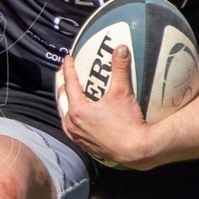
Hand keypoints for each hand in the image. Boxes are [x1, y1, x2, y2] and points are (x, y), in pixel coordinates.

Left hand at [58, 51, 157, 168]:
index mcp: (77, 110)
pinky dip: (73, 119)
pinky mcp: (84, 145)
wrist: (136, 150)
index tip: (68, 58)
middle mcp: (72, 124)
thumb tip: (121, 48)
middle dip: (63, 85)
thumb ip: (120, 69)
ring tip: (69, 95)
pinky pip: (73, 128)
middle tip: (65, 74)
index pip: (69, 84)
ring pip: (66, 115)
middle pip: (63, 100)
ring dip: (67, 103)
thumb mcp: (122, 93)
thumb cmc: (128, 122)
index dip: (68, 69)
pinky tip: (79, 117)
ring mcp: (77, 136)